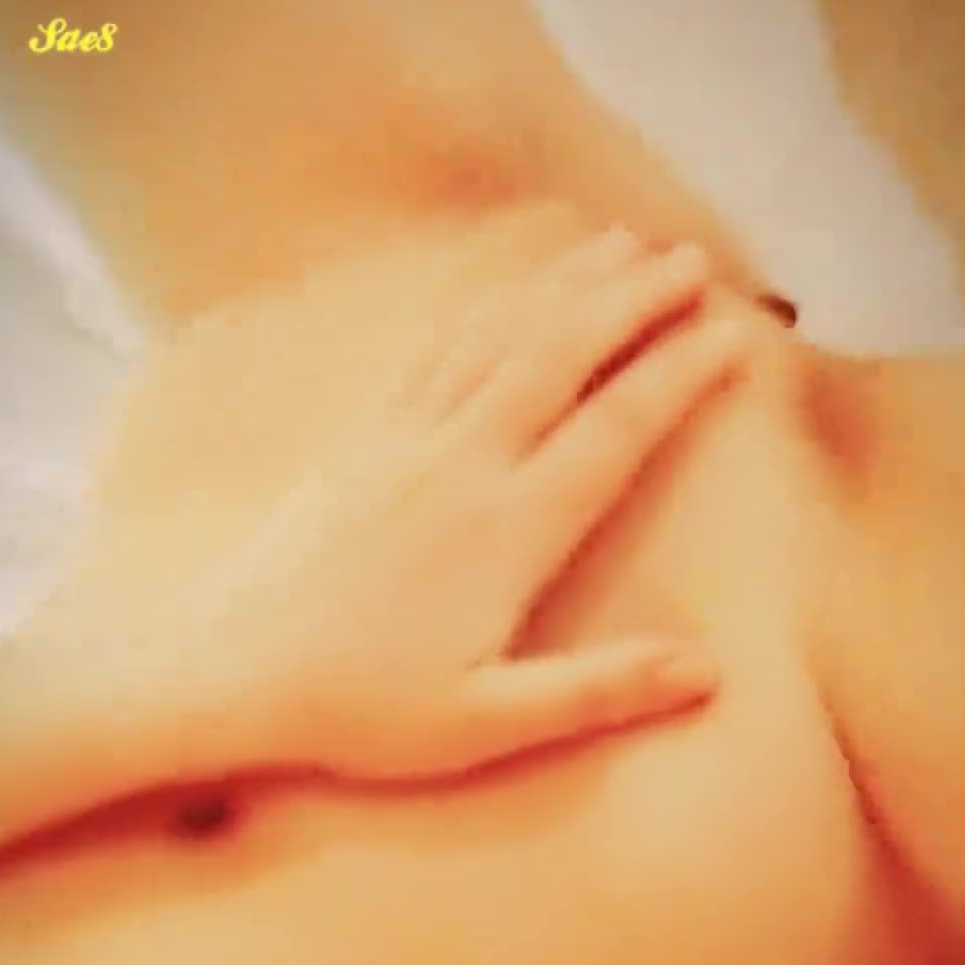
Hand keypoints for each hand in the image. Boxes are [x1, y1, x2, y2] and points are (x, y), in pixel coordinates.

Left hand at [247, 226, 745, 778]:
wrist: (230, 670)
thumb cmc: (359, 708)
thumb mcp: (484, 721)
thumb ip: (597, 690)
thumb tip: (708, 671)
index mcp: (508, 529)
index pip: (616, 429)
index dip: (679, 375)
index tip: (735, 337)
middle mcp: (464, 462)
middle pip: (563, 352)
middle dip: (634, 298)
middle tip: (694, 261)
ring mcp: (408, 437)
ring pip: (503, 332)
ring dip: (567, 282)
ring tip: (622, 243)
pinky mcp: (366, 434)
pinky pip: (441, 344)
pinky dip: (491, 303)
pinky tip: (513, 289)